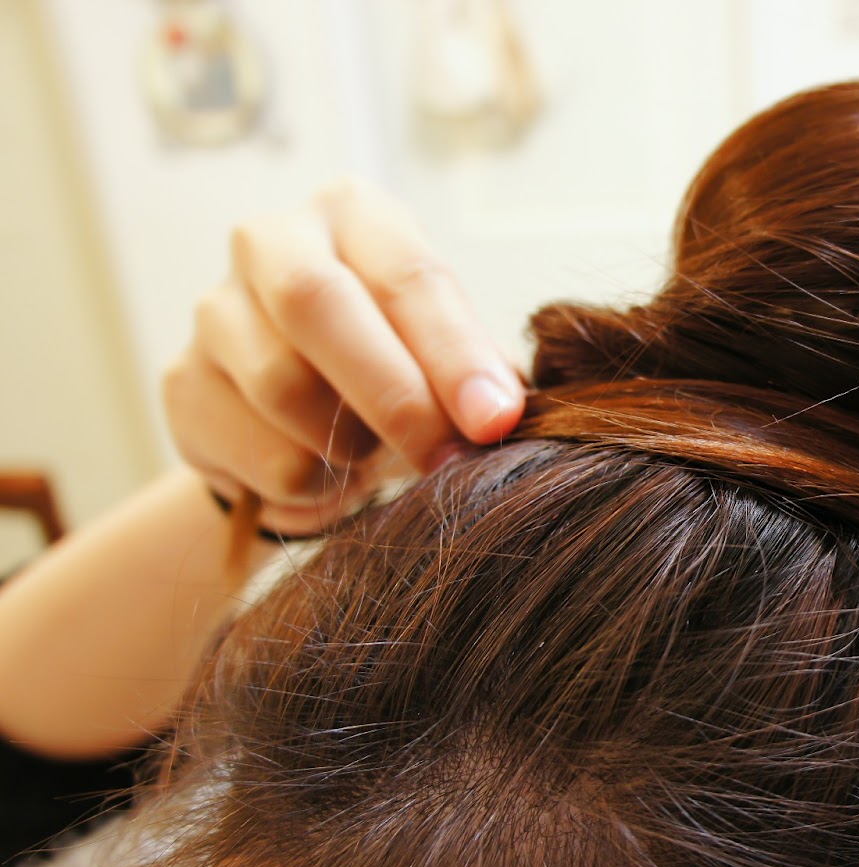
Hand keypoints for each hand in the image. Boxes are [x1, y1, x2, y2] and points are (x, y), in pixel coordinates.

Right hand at [163, 179, 525, 534]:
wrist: (309, 427)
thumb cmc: (401, 369)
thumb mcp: (450, 359)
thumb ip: (479, 374)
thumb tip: (501, 413)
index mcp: (357, 217)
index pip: (407, 274)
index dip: (455, 352)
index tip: (495, 419)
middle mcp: (272, 242)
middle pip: (317, 303)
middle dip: (393, 393)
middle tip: (446, 456)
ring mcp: (215, 309)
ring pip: (280, 384)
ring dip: (347, 444)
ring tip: (373, 455)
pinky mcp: (182, 383)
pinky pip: (257, 451)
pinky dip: (309, 483)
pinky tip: (325, 475)